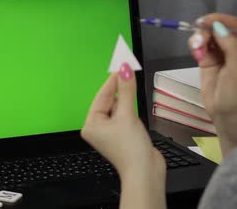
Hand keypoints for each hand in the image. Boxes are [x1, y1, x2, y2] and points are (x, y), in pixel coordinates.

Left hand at [81, 63, 165, 178]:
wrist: (145, 171)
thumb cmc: (130, 151)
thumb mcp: (127, 114)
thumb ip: (126, 90)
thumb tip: (125, 70)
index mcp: (91, 124)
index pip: (102, 95)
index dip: (113, 79)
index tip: (122, 65)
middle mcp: (98, 129)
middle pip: (109, 100)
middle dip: (120, 89)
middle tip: (129, 71)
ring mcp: (110, 133)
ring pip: (118, 107)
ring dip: (126, 100)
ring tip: (133, 89)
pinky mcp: (122, 135)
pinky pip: (124, 116)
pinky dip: (130, 110)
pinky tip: (135, 110)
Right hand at [188, 14, 236, 153]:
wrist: (226, 112)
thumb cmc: (236, 90)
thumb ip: (229, 43)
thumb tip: (217, 25)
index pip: (232, 23)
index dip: (218, 19)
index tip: (204, 21)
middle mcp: (233, 46)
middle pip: (216, 27)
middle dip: (206, 31)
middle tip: (199, 41)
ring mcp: (219, 52)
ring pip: (206, 35)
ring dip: (199, 39)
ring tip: (197, 51)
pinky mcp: (207, 60)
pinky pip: (199, 45)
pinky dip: (196, 46)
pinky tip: (197, 55)